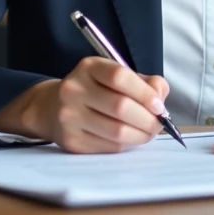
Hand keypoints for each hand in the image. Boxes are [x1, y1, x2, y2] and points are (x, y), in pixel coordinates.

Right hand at [0, 58, 169, 153]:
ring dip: (141, 135)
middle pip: (120, 107)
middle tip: (159, 123)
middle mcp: (74, 89)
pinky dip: (127, 144)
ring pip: (117, 131)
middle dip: (148, 119)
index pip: (119, 76)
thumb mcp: (116, 76)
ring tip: (149, 132)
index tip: (159, 106)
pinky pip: (109, 146)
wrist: (53, 108)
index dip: (145, 93)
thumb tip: (160, 97)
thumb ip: (144, 82)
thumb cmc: (96, 90)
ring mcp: (69, 116)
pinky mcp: (71, 141)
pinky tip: (130, 138)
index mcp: (88, 67)